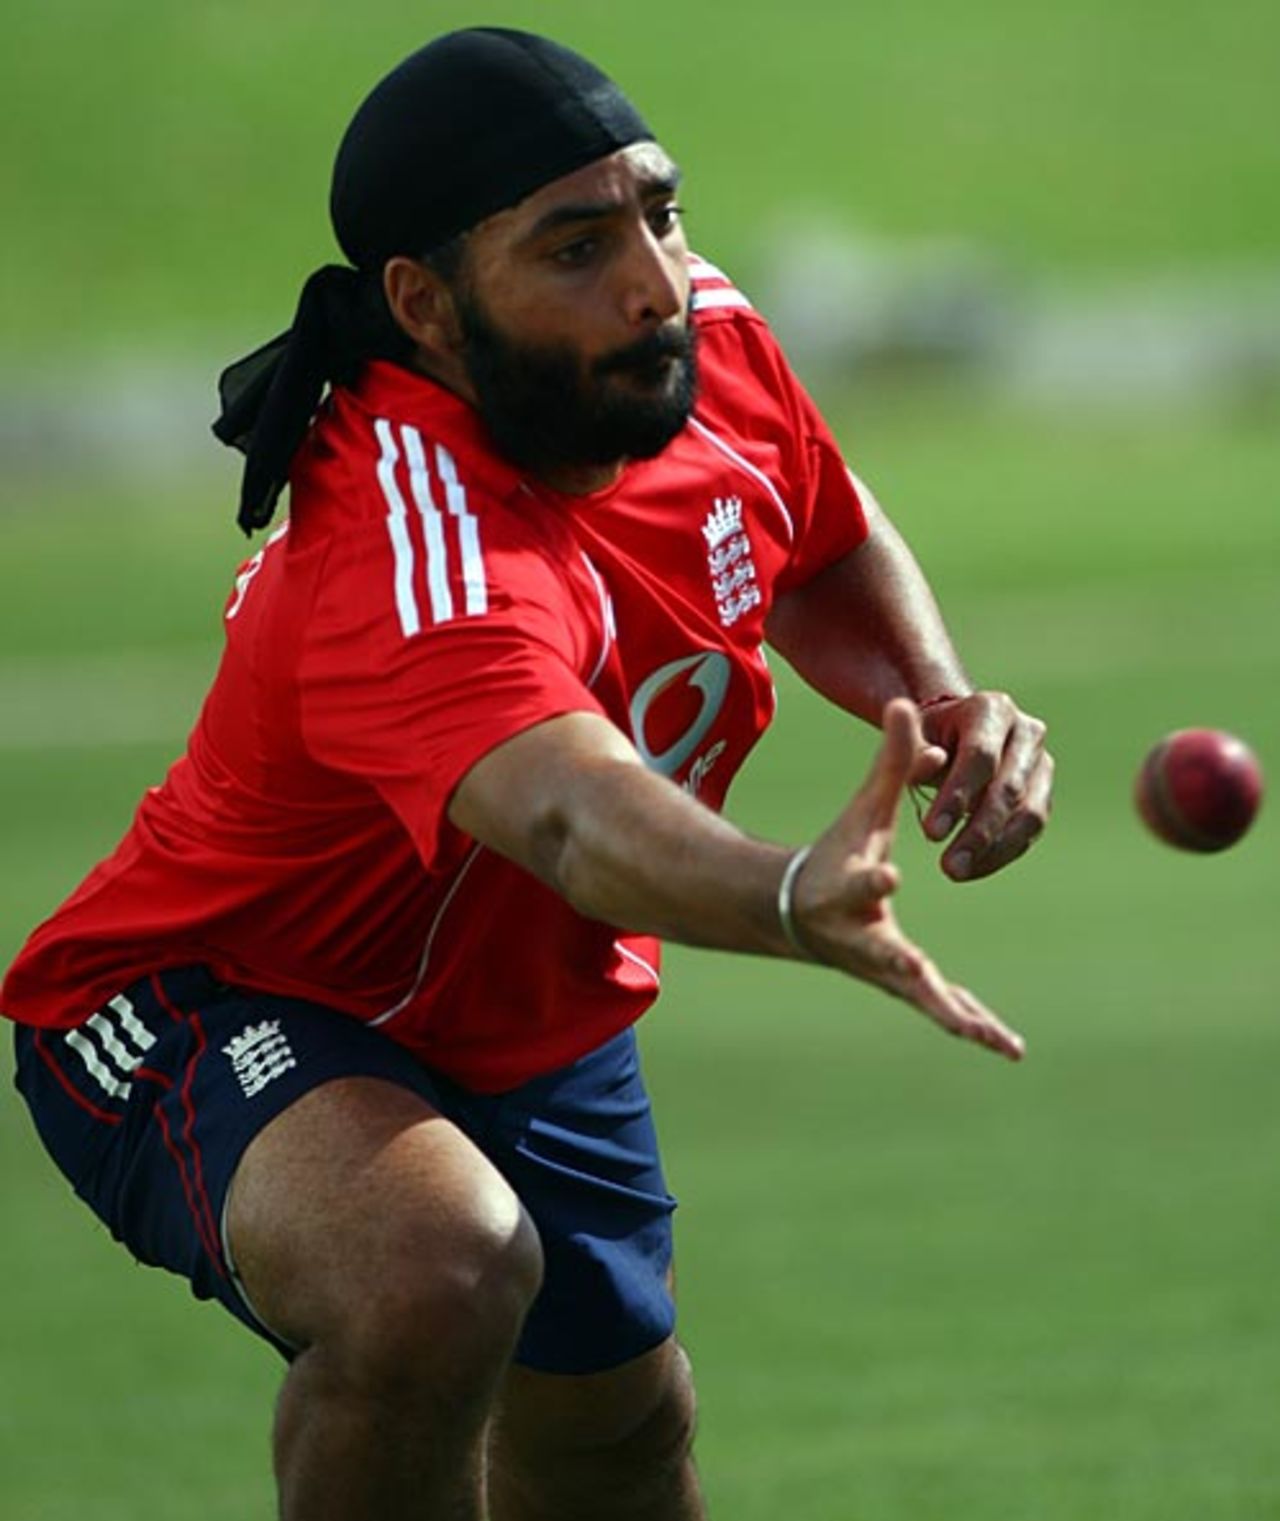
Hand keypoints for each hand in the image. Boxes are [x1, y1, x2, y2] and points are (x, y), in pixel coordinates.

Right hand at [789, 699, 1024, 1061]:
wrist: (801, 912)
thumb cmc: (838, 852)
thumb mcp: (863, 809)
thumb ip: (889, 763)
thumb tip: (908, 706)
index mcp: (850, 891)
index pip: (861, 882)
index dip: (871, 878)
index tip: (886, 875)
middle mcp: (865, 938)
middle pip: (894, 963)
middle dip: (919, 979)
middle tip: (941, 996)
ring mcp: (885, 969)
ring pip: (926, 998)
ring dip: (962, 1020)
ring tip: (1001, 1043)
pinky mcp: (904, 984)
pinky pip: (941, 1007)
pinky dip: (970, 1024)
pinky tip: (1003, 1044)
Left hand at [913, 692, 1052, 881]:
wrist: (955, 735)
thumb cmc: (929, 737)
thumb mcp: (914, 739)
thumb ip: (914, 752)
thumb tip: (928, 764)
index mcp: (992, 709)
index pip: (980, 756)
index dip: (957, 797)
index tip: (930, 835)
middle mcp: (1027, 731)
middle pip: (1009, 788)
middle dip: (978, 832)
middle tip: (949, 866)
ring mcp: (1042, 763)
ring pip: (1029, 814)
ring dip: (994, 849)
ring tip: (957, 872)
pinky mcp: (1044, 792)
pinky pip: (1030, 830)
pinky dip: (1000, 853)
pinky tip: (971, 869)